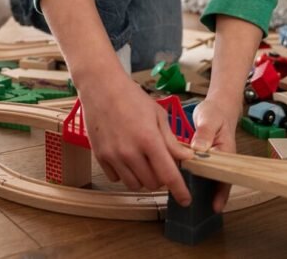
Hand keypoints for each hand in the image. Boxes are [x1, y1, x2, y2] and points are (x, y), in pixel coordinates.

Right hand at [79, 74, 195, 205]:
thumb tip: (186, 159)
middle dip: (160, 178)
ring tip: (143, 161)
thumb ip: (171, 141)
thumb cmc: (131, 97)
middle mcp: (130, 152)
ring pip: (134, 185)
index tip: (185, 199)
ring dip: (142, 178)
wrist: (101, 87)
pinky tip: (126, 159)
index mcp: (149, 140)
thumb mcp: (158, 115)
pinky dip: (124, 174)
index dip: (179, 191)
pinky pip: (116, 178)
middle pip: (152, 183)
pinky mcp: (100, 156)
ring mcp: (113, 156)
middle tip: (160, 164)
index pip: (168, 176)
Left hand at [189, 97, 240, 212]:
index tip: (215, 206)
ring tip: (187, 199)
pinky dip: (192, 175)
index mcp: (226, 152)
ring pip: (207, 177)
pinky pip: (199, 170)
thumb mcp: (209, 119)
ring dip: (199, 188)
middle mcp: (221, 159)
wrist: (218, 106)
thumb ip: (204, 133)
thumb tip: (199, 149)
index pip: (226, 177)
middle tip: (196, 207)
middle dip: (210, 196)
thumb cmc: (216, 112)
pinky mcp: (204, 157)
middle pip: (217, 181)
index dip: (221, 193)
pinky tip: (180, 180)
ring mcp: (213, 159)